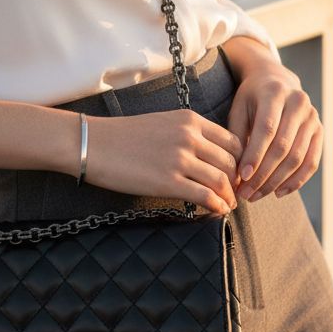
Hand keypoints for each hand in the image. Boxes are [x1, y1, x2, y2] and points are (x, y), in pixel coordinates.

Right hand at [82, 107, 243, 215]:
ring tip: (228, 204)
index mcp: (190, 120)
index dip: (239, 161)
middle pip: (230, 162)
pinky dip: (217, 206)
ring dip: (229, 196)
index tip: (236, 174)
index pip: (231, 141)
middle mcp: (189, 136)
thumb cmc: (123, 136)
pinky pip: (206, 197)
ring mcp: (180, 159)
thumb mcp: (163, 123)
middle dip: (236, 181)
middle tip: (235, 193)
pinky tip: (217, 211)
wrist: (94, 143)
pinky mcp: (170, 182)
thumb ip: (188, 134)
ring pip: (221, 181)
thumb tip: (207, 157)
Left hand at [226, 62, 322, 201]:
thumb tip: (237, 174)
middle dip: (263, 174)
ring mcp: (312, 117)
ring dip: (277, 182)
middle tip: (246, 193)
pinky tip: (279, 192)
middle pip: (283, 146)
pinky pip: (311, 162)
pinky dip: (296, 181)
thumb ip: (237, 137)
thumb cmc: (251, 98)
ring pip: (297, 158)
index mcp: (275, 93)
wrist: (276, 80)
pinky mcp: (319, 131)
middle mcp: (298, 103)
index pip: (266, 129)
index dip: (254, 156)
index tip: (241, 178)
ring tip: (257, 195)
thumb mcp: (239, 109)